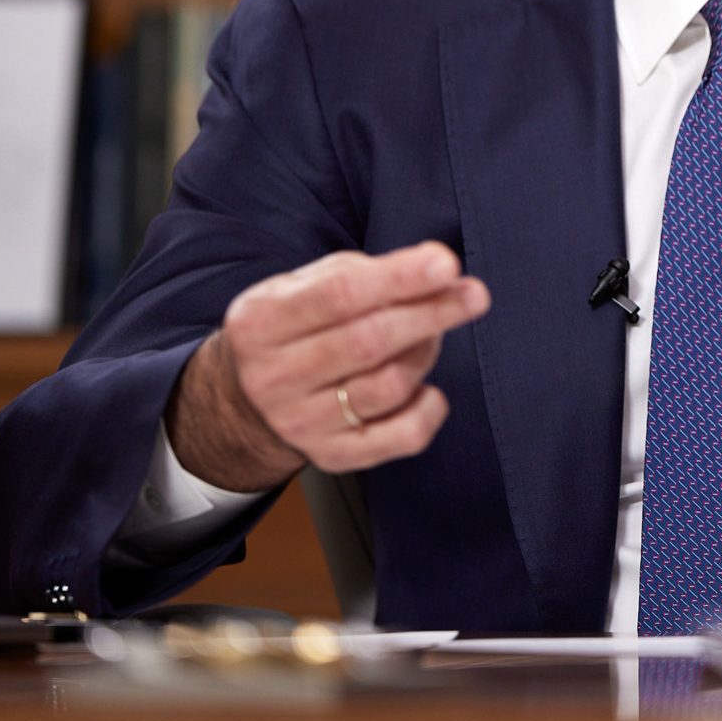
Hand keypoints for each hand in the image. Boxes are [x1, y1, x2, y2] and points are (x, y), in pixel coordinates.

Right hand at [166, 241, 492, 489]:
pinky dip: (429, 409)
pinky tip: (428, 388)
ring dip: (424, 354)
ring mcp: (299, 424)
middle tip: (473, 295)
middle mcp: (273, 378)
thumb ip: (367, 273)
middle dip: (430, 314)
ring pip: (388, 387)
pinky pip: (401, 438)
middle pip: (368, 343)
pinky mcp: (330, 457)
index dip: (398, 278)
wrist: (248, 395)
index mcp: (261, 322)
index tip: (446, 264)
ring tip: (430, 335)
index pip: (338, 295)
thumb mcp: (308, 284)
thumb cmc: (297, 324)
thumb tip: (438, 268)